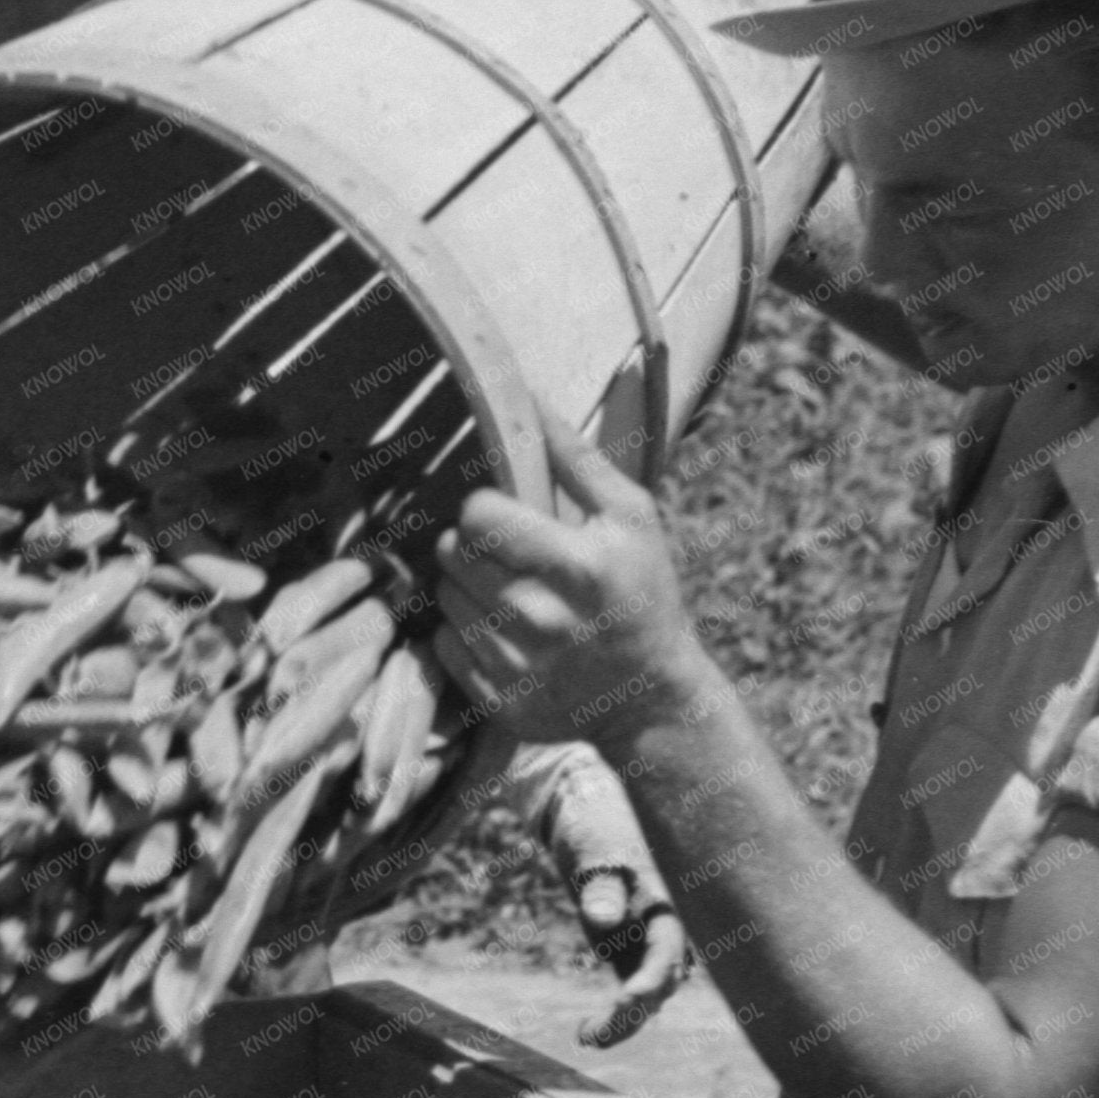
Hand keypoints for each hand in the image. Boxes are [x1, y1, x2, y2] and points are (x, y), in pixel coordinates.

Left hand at [430, 392, 705, 748]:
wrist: (654, 698)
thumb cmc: (642, 592)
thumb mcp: (631, 516)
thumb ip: (575, 457)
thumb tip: (525, 396)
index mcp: (578, 566)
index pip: (478, 514)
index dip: (486, 507)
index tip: (509, 517)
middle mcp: (542, 618)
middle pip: (453, 553)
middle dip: (473, 544)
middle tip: (509, 554)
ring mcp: (518, 666)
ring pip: (444, 597)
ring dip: (466, 587)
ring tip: (509, 592)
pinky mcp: (499, 702)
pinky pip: (444, 645)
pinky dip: (465, 634)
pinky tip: (504, 633)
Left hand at [534, 749, 693, 1046]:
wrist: (590, 815)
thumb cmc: (598, 828)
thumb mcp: (596, 849)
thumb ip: (601, 886)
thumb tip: (602, 919)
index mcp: (670, 906)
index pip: (668, 953)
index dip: (650, 981)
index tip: (624, 1001)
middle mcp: (669, 931)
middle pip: (661, 984)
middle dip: (632, 1015)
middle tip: (594, 1035)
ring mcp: (651, 944)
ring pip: (649, 997)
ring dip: (623, 1023)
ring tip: (584, 1037)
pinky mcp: (632, 952)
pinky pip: (631, 993)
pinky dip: (614, 1016)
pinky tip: (585, 1033)